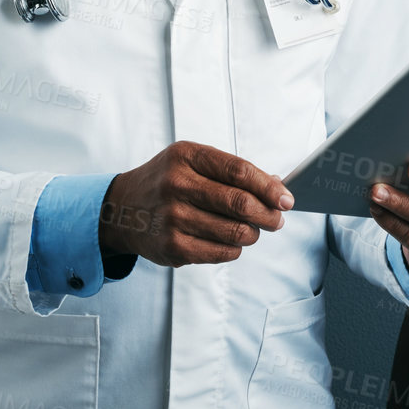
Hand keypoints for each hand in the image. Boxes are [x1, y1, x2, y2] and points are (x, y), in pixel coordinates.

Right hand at [98, 141, 291, 265]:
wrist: (122, 209)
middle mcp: (176, 185)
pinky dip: (235, 249)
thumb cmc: (167, 181)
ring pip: (235, 232)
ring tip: (252, 230)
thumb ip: (232, 171)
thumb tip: (277, 186)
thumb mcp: (192, 162)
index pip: (239, 171)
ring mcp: (172, 218)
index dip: (269, 187)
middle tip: (277, 220)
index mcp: (186, 156)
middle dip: (268, 215)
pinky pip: (221, 253)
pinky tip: (231, 241)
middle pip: (240, 203)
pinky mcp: (172, 248)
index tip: (287, 199)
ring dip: (253, 234)